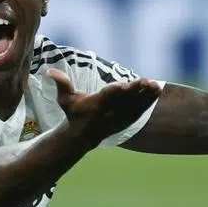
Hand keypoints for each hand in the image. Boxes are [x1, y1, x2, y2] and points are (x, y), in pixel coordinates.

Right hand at [47, 69, 161, 144]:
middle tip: (145, 81)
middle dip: (135, 92)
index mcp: (94, 107)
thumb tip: (49, 71)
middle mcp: (108, 114)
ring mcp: (120, 119)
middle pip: (124, 102)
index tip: (123, 84)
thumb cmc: (74, 113)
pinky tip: (158, 90)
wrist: (83, 136)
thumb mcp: (64, 100)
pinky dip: (149, 101)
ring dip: (146, 96)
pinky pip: (141, 110)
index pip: (105, 98)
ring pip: (135, 107)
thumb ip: (61, 84)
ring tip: (156, 85)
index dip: (114, 92)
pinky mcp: (127, 121)